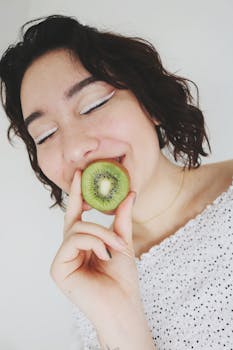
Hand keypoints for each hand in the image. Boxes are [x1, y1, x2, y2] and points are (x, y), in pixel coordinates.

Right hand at [50, 169, 139, 324]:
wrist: (123, 305)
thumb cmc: (122, 278)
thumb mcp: (122, 242)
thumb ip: (122, 218)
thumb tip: (129, 193)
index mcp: (82, 244)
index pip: (76, 214)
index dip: (77, 194)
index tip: (81, 173)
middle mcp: (69, 249)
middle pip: (77, 221)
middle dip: (99, 224)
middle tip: (117, 238)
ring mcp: (62, 259)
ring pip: (78, 229)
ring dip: (102, 236)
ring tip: (118, 250)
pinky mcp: (57, 268)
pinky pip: (74, 241)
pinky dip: (94, 244)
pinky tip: (105, 256)